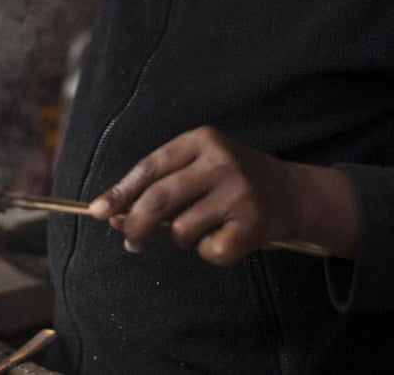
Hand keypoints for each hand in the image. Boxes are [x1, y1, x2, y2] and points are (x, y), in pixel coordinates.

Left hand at [86, 126, 357, 264]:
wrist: (296, 194)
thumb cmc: (233, 182)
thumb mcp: (199, 168)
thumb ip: (160, 187)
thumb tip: (113, 216)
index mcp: (202, 140)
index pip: (149, 167)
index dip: (120, 192)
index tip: (96, 212)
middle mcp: (220, 162)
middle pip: (159, 199)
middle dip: (136, 225)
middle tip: (131, 242)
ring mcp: (239, 192)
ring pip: (181, 230)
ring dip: (183, 239)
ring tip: (202, 230)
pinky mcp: (254, 224)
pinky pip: (210, 251)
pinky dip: (210, 252)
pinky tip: (226, 238)